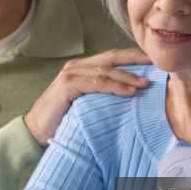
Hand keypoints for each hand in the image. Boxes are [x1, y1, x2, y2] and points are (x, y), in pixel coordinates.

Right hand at [23, 48, 150, 146]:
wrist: (35, 132)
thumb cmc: (62, 122)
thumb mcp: (87, 105)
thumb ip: (103, 96)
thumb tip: (132, 97)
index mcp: (82, 68)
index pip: (112, 58)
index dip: (133, 57)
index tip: (153, 62)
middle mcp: (76, 67)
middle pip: (112, 57)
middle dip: (135, 59)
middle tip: (155, 63)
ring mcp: (71, 74)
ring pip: (106, 69)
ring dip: (128, 76)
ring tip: (145, 83)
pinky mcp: (67, 85)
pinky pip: (97, 83)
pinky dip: (115, 86)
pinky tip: (129, 92)